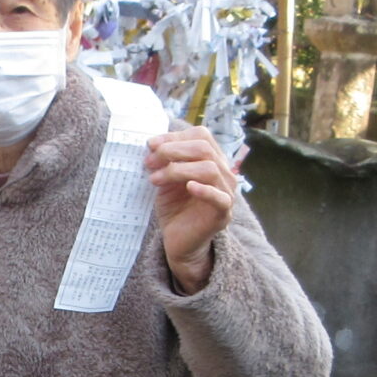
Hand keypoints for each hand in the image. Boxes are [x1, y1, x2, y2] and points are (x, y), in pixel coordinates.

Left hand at [146, 125, 235, 293]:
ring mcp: (227, 193)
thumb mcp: (166, 180)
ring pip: (209, 168)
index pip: (201, 136)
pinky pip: (220, 198)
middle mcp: (224, 173)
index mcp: (212, 160)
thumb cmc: (175, 208)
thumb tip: (153, 144)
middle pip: (204, 148)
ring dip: (177, 170)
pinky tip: (188, 187)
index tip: (151, 145)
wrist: (179, 241)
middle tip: (149, 161)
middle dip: (172, 151)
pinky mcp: (223, 214)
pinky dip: (205, 190)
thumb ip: (165, 162)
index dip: (175, 137)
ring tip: (155, 179)